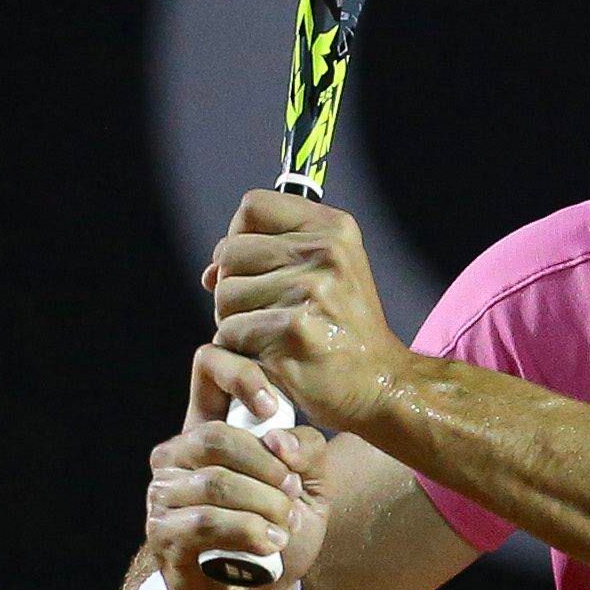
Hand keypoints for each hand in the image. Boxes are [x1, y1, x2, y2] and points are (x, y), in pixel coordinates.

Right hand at [147, 345, 333, 589]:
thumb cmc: (277, 537)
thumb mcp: (310, 491)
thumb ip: (307, 453)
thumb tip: (277, 440)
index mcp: (210, 429)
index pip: (209, 368)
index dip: (241, 375)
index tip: (272, 409)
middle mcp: (177, 454)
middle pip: (217, 435)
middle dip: (267, 467)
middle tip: (292, 493)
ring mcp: (163, 493)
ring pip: (217, 483)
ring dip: (264, 506)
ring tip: (284, 528)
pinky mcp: (161, 533)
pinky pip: (206, 522)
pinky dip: (248, 532)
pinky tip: (269, 545)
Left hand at [201, 188, 413, 432]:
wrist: (378, 383)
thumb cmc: (344, 329)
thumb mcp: (329, 271)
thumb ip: (270, 256)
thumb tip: (211, 272)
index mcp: (333, 229)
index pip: (253, 207)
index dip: (238, 236)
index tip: (250, 265)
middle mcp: (324, 252)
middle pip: (230, 253)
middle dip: (233, 287)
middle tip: (263, 312)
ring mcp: (310, 290)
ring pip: (225, 295)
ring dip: (235, 321)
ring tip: (270, 335)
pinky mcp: (292, 331)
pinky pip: (231, 332)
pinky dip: (241, 349)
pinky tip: (270, 355)